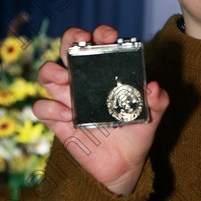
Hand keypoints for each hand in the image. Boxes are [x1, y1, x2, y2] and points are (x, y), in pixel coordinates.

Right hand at [33, 25, 169, 194]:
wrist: (124, 166)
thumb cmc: (136, 133)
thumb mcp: (152, 117)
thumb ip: (158, 102)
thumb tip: (154, 87)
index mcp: (106, 73)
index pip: (98, 43)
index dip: (101, 34)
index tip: (110, 36)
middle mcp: (84, 80)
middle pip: (67, 49)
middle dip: (71, 39)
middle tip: (81, 43)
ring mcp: (68, 99)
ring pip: (47, 73)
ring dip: (51, 71)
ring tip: (65, 78)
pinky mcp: (57, 120)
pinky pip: (42, 108)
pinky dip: (50, 108)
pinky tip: (68, 116)